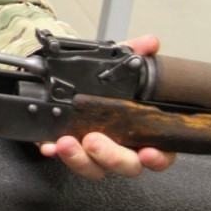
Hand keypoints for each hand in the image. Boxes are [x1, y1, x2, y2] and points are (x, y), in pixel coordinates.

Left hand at [38, 35, 176, 178]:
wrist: (71, 83)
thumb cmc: (106, 85)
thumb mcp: (119, 66)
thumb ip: (135, 53)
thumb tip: (150, 43)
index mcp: (144, 131)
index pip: (161, 153)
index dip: (159, 157)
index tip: (149, 153)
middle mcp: (123, 147)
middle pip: (126, 165)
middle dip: (111, 156)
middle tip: (94, 141)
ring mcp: (97, 154)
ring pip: (95, 168)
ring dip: (79, 158)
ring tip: (67, 142)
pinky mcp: (72, 153)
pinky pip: (66, 160)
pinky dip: (57, 153)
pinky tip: (50, 146)